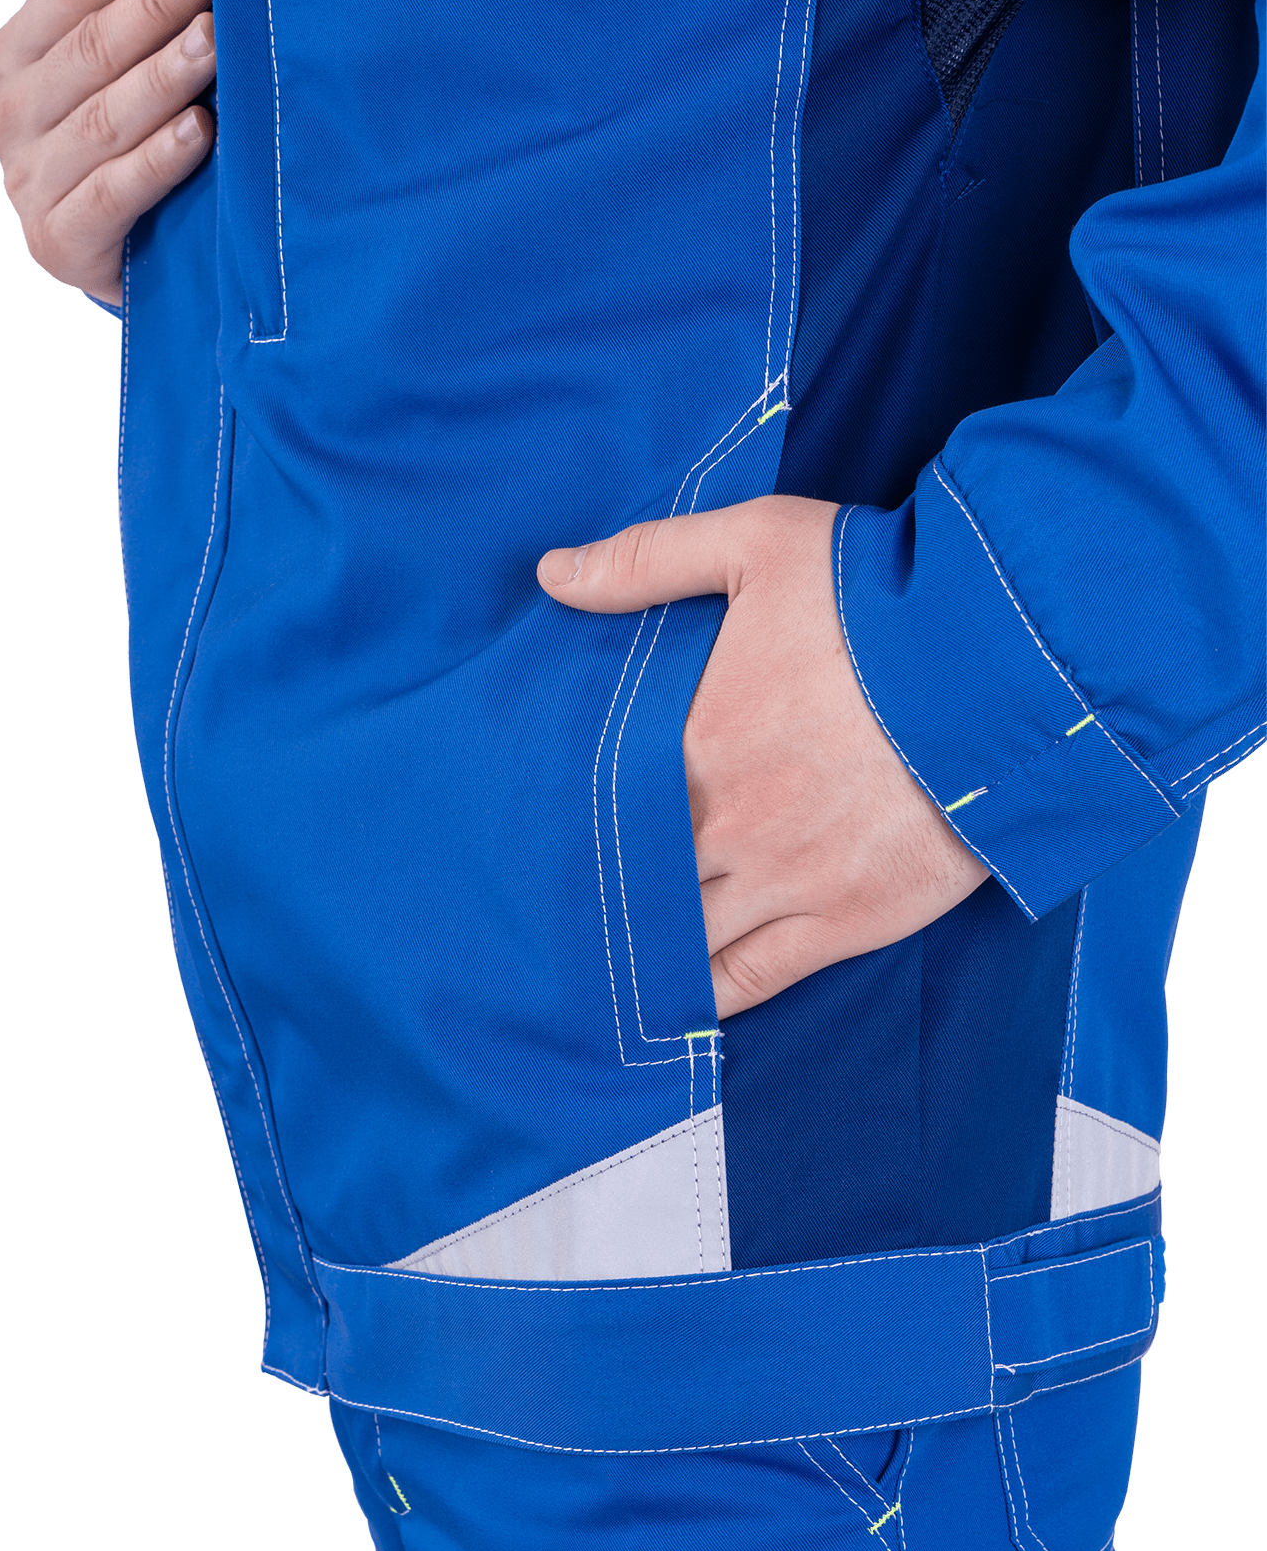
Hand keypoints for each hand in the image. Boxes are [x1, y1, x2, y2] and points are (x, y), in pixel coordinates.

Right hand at [0, 0, 213, 305]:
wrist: (125, 270)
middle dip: (158, 4)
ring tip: (215, 43)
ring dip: (164, 76)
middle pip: (91, 47)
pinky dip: (158, 161)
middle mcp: (11, 114)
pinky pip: (113, 192)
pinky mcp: (57, 242)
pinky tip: (200, 131)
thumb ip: (137, 27)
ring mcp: (28, 181)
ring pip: (103, 118)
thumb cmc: (133, 159)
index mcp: (17, 57)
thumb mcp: (121, 82)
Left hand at [538, 496, 987, 1017]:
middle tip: (562, 917)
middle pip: (635, 885)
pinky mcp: (846, 920)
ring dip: (647, 954)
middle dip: (602, 900)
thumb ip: (647, 562)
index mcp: (690, 742)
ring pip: (685, 943)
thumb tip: (552, 576)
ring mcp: (784, 881)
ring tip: (608, 969)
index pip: (603, 808)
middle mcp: (725, 825)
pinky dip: (709, 1000)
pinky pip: (755, 979)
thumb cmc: (880, 597)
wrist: (1009, 664)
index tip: (541, 841)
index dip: (570, 829)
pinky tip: (679, 1006)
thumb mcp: (757, 544)